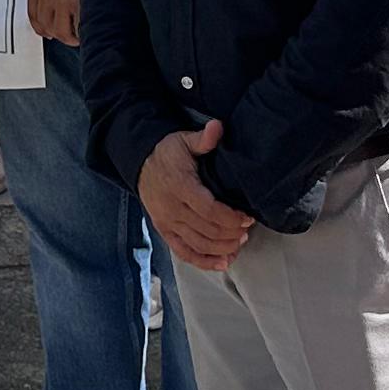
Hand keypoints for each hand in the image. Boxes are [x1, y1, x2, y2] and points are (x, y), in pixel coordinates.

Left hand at [23, 0, 82, 45]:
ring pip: (60, 31)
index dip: (42, 28)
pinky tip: (87, 30)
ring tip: (78, 35)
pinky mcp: (76, 4)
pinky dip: (81, 33)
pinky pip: (76, 28)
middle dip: (58, 33)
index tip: (48, 32)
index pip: (33, 16)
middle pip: (46, 25)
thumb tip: (52, 16)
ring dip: (70, 37)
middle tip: (68, 34)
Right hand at [137, 123, 252, 271]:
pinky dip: (204, 262)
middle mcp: (173, 208)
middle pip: (208, 231)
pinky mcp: (165, 232)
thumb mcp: (184, 140)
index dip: (231, 218)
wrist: (140, 163)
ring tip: (239, 242)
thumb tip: (218, 126)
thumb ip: (203, 138)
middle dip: (231, 234)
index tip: (247, 218)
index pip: (210, 210)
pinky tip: (223, 263)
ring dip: (222, 248)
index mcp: (180, 186)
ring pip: (199, 244)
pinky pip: (184, 252)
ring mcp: (167, 222)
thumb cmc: (167, 152)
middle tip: (247, 230)